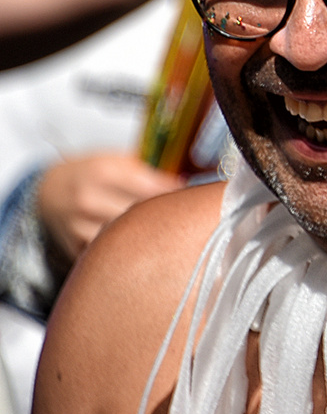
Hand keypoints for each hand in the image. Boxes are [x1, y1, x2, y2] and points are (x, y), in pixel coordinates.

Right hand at [36, 155, 183, 261]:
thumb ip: (149, 169)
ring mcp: (80, 226)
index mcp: (103, 172)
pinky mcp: (75, 247)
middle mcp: (89, 199)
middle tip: (184, 217)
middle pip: (141, 215)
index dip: (177, 194)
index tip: (193, 198)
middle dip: (165, 216)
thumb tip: (188, 180)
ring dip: (148, 237)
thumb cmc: (90, 172)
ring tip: (163, 232)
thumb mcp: (117, 159)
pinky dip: (127, 252)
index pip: (151, 187)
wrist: (47, 190)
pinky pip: (110, 255)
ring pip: (127, 239)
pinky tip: (140, 246)